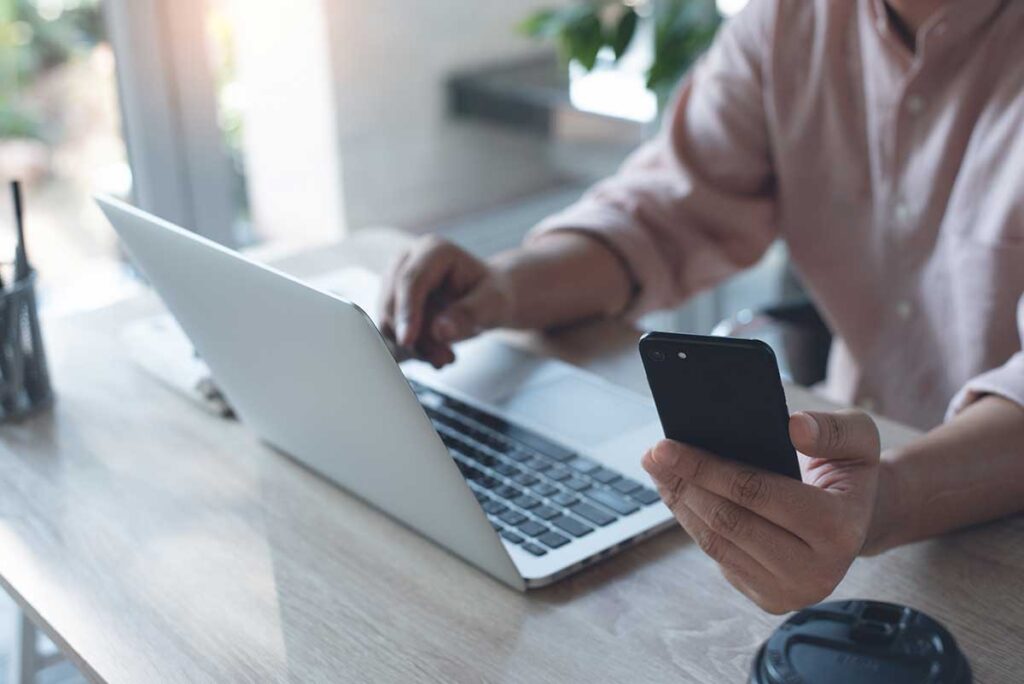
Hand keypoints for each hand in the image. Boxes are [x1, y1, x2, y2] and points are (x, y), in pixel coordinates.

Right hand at [379, 236, 514, 367]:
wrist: (485, 300)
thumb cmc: (491, 295)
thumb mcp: (492, 304)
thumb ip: (468, 314)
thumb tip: (440, 331)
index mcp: (434, 250)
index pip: (410, 280)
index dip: (407, 311)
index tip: (407, 340)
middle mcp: (408, 261)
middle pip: (393, 302)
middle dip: (416, 337)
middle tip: (445, 359)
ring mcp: (395, 281)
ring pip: (388, 320)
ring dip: (414, 346)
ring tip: (445, 357)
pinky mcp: (391, 303)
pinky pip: (390, 331)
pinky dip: (410, 348)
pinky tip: (434, 354)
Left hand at [641, 410, 880, 613]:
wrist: (859, 521)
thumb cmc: (850, 473)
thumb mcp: (859, 441)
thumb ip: (832, 429)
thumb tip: (793, 426)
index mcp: (839, 528)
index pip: (755, 493)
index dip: (705, 468)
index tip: (666, 444)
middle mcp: (816, 571)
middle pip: (728, 520)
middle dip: (684, 483)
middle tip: (653, 453)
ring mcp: (790, 591)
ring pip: (716, 542)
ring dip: (680, 503)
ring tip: (658, 469)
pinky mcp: (768, 598)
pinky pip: (718, 556)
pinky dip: (692, 521)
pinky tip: (678, 493)